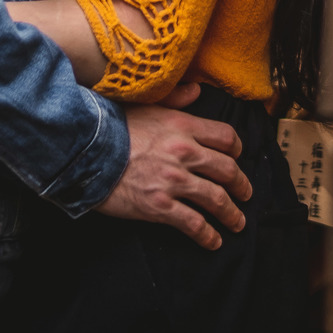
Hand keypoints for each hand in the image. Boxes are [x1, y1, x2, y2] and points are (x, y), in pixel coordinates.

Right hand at [96, 82, 251, 249]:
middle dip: (241, 185)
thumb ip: (176, 99)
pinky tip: (213, 242)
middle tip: (246, 194)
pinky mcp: (160, 206)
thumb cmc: (114, 125)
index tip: (237, 158)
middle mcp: (184, 153)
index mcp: (183, 126)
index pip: (225, 137)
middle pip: (227, 170)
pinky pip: (193, 224)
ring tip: (237, 222)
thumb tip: (197, 91)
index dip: (237, 149)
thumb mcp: (147, 104)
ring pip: (216, 199)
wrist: (86, 150)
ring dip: (231, 213)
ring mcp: (173, 181)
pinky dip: (207, 235)